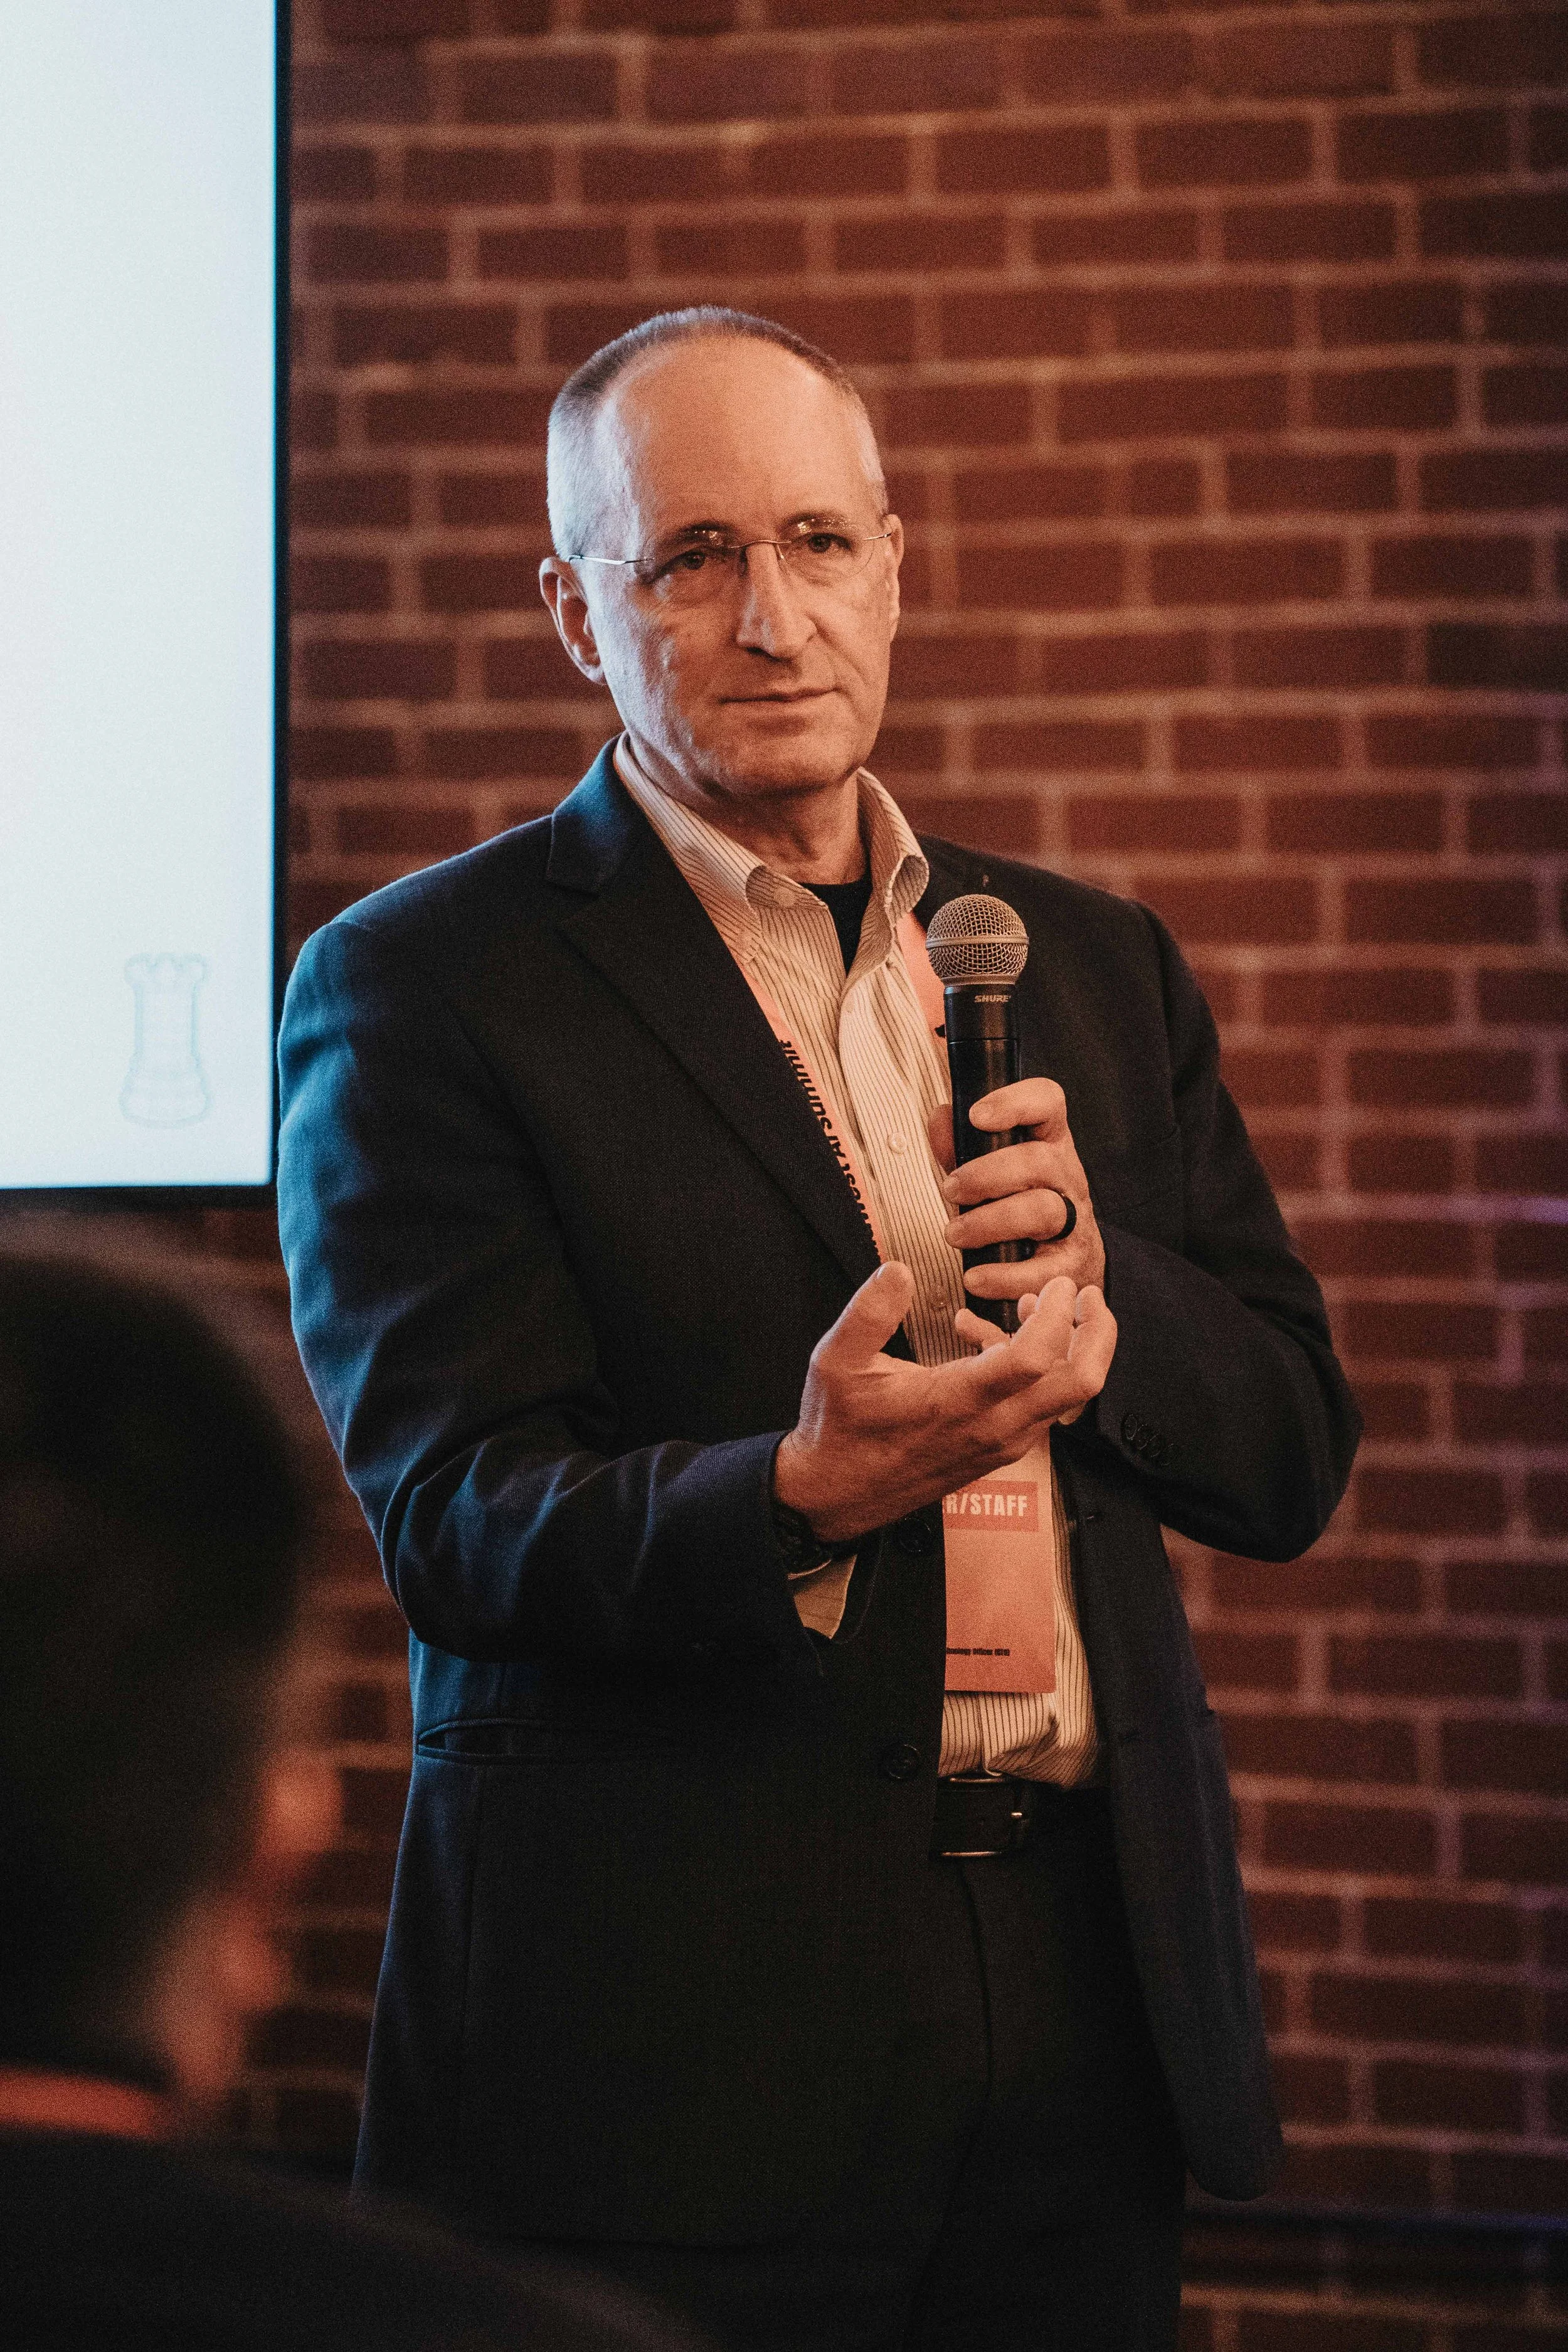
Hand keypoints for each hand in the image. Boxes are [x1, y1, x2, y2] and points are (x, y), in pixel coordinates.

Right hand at [773, 1261, 1116, 1543]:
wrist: (836, 1495)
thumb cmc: (838, 1428)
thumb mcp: (835, 1361)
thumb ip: (869, 1312)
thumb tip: (898, 1269)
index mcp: (958, 1400)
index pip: (1036, 1357)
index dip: (1057, 1313)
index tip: (1054, 1281)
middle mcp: (993, 1426)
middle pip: (1080, 1383)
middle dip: (1097, 1332)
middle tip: (1086, 1293)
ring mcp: (1001, 1441)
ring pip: (1066, 1396)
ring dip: (1064, 1347)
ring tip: (1028, 1306)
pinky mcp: (999, 1449)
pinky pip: (1039, 1405)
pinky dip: (1035, 1369)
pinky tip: (985, 1341)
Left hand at [930, 1079, 1106, 1299]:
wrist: (1066, 1261)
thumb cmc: (1018, 1205)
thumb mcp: (990, 1170)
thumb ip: (962, 1145)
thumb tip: (941, 1118)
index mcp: (1049, 1142)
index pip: (1047, 1103)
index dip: (1014, 1102)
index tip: (977, 1116)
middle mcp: (1068, 1176)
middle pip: (1039, 1161)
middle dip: (986, 1175)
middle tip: (951, 1190)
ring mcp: (1075, 1221)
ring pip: (1043, 1211)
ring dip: (990, 1223)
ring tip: (955, 1234)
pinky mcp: (1071, 1266)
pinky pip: (1042, 1270)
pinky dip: (1004, 1276)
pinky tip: (975, 1278)